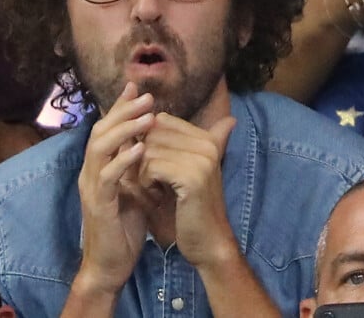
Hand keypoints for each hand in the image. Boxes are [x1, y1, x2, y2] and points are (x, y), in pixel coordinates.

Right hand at [75, 82, 155, 295]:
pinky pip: (107, 177)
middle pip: (100, 130)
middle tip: (147, 96)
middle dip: (123, 110)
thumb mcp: (136, 188)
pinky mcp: (98, 204)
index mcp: (101, 165)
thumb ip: (141, 164)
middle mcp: (91, 171)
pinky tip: (140, 150)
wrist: (111, 265)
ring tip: (148, 116)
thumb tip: (156, 140)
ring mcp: (91, 186)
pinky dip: (122, 160)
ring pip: (100, 147)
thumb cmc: (126, 225)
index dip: (120, 106)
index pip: (107, 128)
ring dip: (124, 129)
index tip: (136, 87)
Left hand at [139, 112, 236, 268]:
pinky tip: (156, 196)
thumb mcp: (186, 168)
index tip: (155, 165)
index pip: (161, 120)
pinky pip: (151, 165)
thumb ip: (182, 142)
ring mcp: (201, 159)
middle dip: (143, 155)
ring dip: (142, 170)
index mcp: (206, 138)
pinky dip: (145, 181)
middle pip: (152, 132)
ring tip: (155, 188)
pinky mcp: (192, 177)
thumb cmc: (190, 206)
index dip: (148, 141)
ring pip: (148, 148)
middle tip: (152, 180)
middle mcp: (207, 143)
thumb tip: (221, 119)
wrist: (208, 242)